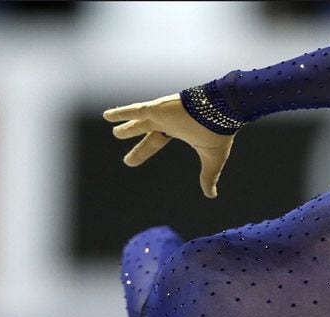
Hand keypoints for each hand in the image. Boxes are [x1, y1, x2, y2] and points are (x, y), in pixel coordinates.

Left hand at [103, 94, 234, 198]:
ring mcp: (161, 113)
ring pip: (138, 118)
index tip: (129, 161)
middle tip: (117, 135)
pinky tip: (107, 116)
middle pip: (144, 130)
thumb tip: (211, 196)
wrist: (222, 110)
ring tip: (108, 120)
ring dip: (124, 121)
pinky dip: (122, 113)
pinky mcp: (158, 107)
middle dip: (130, 133)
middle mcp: (167, 120)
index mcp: (177, 130)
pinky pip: (136, 111)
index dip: (142, 151)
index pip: (155, 141)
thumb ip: (208, 176)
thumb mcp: (212, 158)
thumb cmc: (218, 131)